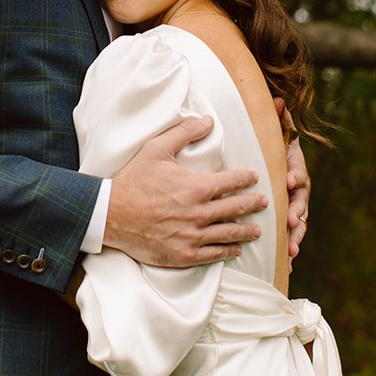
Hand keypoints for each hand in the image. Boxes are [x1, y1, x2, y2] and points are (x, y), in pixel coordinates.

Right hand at [104, 116, 266, 267]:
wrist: (111, 214)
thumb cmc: (134, 180)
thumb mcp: (156, 149)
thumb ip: (184, 133)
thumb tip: (207, 120)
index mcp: (197, 187)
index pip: (232, 182)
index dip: (246, 178)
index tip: (254, 177)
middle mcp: (200, 213)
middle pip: (236, 208)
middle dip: (253, 204)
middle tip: (264, 202)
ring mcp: (193, 236)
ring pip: (229, 233)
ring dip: (247, 231)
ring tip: (257, 230)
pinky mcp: (184, 255)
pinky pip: (214, 254)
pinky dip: (228, 251)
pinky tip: (235, 249)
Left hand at [275, 97, 309, 263]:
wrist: (276, 161)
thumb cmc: (273, 149)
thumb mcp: (275, 134)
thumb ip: (279, 120)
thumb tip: (278, 100)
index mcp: (295, 169)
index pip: (298, 173)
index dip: (294, 177)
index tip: (288, 181)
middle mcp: (299, 191)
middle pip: (302, 203)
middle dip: (297, 213)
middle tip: (291, 221)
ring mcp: (296, 207)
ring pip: (299, 225)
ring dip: (295, 238)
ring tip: (291, 252)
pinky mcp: (289, 222)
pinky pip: (291, 238)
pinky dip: (289, 251)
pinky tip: (287, 267)